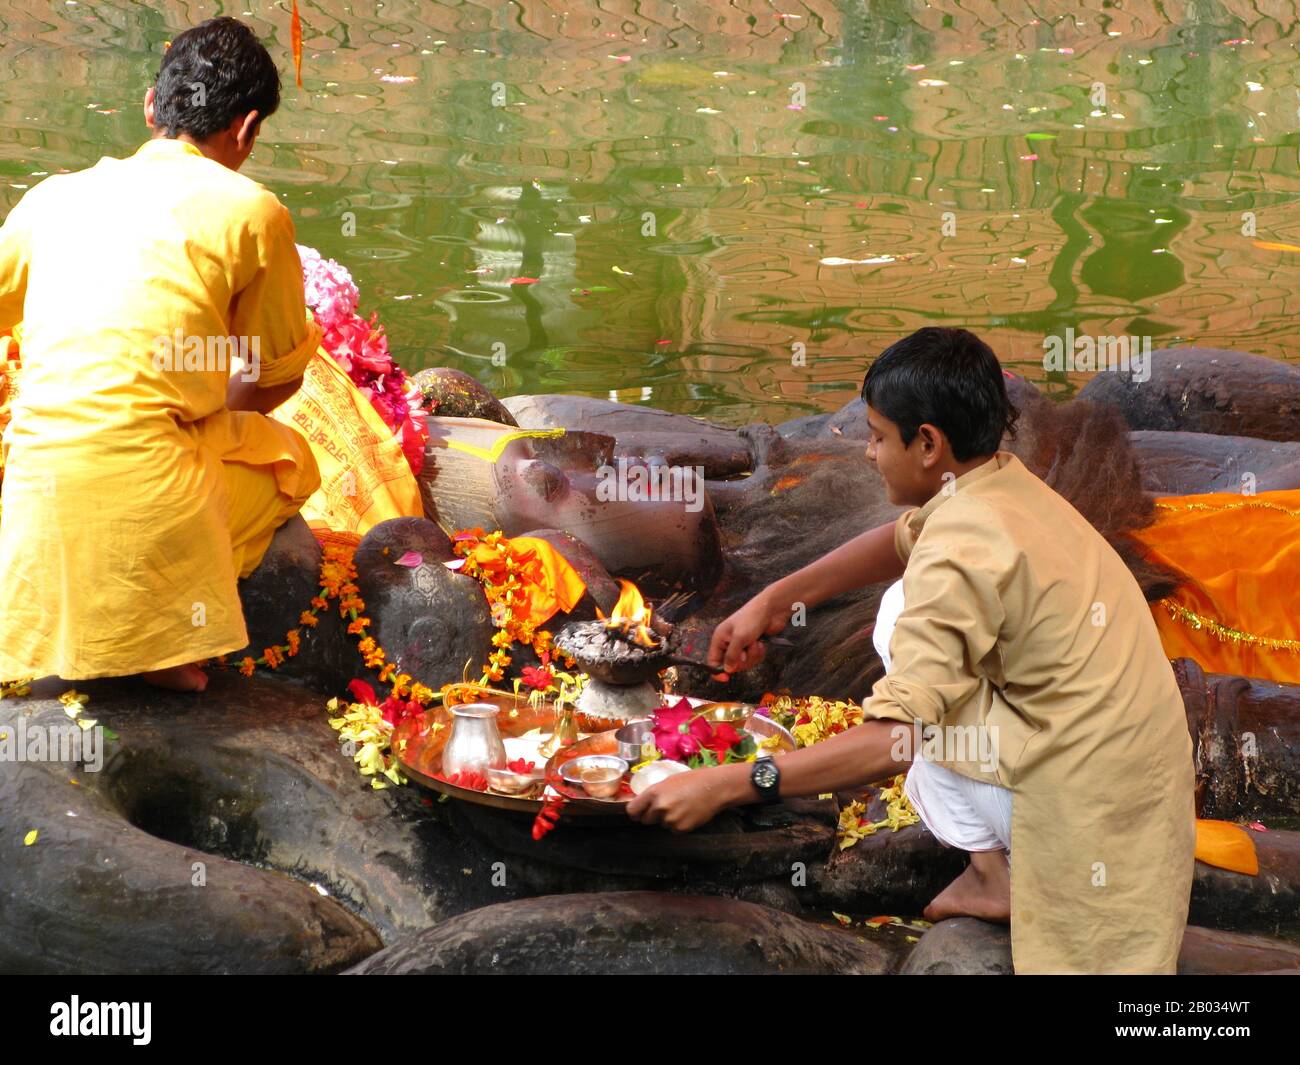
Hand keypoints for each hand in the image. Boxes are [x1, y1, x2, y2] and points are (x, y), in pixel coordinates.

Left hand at [625, 764, 745, 831]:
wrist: (715, 787)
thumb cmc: (692, 780)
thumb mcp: (669, 781)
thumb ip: (654, 793)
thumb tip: (643, 804)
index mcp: (654, 792)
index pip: (632, 810)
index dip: (636, 812)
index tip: (639, 813)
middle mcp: (660, 807)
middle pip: (646, 820)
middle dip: (653, 816)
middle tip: (666, 807)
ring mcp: (670, 819)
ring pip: (662, 825)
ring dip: (668, 819)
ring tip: (682, 807)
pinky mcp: (681, 829)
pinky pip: (674, 829)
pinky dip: (679, 824)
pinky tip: (688, 813)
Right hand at [707, 593, 789, 677]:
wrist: (771, 610)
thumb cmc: (751, 619)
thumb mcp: (739, 638)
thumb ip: (731, 656)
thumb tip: (727, 670)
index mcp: (720, 638)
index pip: (713, 660)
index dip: (717, 671)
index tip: (726, 679)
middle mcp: (728, 642)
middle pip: (731, 664)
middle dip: (742, 660)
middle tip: (747, 652)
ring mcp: (741, 644)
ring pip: (744, 663)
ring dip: (752, 655)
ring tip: (756, 643)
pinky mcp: (753, 646)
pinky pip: (754, 659)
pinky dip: (758, 653)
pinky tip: (761, 644)